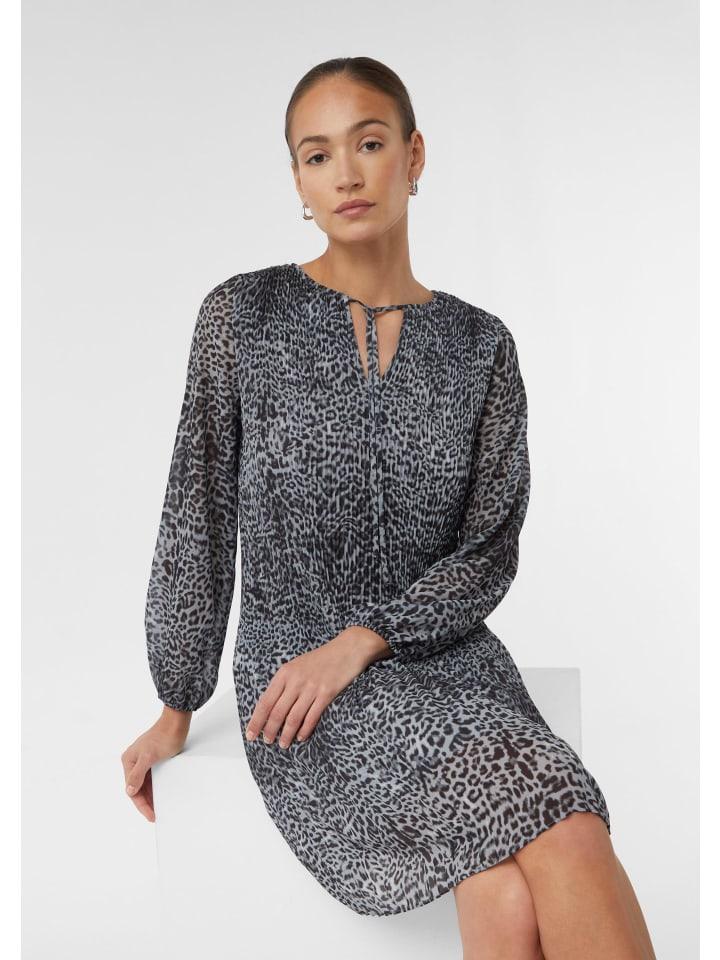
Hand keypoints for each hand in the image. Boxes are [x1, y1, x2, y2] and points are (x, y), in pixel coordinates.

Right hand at [120, 708, 191, 821]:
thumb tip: (129, 790)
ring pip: (145, 785)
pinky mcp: (153, 760)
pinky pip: (152, 779)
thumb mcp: (149, 756)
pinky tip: (161, 795)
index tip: (151, 815)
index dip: (141, 804)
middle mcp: (133, 762)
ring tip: (158, 808)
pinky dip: (156, 788)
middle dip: (146, 803)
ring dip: (151, 796)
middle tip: (155, 815)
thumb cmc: (164, 737)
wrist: (176, 723)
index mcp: (128, 761)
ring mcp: (144, 761)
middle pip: (138, 789)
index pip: (132, 789)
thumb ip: (138, 774)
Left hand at [245, 627, 385, 748]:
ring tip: (283, 744)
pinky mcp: (327, 694)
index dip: (256, 720)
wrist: (348, 648)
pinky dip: (304, 730)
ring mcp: (311, 687)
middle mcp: (296, 680)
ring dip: (286, 734)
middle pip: (277, 712)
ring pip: (293, 718)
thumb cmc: (322, 659)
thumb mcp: (297, 665)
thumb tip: (271, 707)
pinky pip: (312, 717)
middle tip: (267, 741)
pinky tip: (301, 737)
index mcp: (285, 673)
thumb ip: (285, 683)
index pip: (265, 701)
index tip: (250, 734)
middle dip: (270, 730)